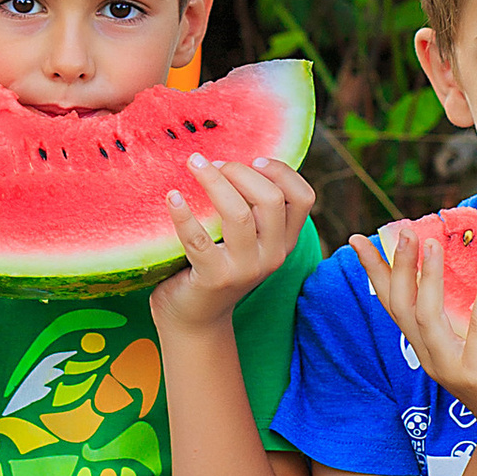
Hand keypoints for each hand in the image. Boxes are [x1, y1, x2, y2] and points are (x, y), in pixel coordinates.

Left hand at [151, 156, 314, 337]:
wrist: (194, 319)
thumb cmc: (215, 265)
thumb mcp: (245, 240)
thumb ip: (251, 208)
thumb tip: (233, 156)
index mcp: (284, 242)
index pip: (303, 198)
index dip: (282, 171)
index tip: (253, 159)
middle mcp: (272, 256)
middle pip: (271, 199)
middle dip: (239, 171)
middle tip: (211, 162)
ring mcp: (245, 269)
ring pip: (239, 214)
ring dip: (214, 181)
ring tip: (194, 164)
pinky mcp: (214, 278)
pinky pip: (198, 240)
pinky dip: (184, 214)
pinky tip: (173, 197)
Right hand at [352, 225, 476, 470]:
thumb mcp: (473, 347)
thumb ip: (464, 320)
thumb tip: (470, 269)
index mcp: (426, 349)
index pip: (393, 305)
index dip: (375, 272)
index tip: (358, 239)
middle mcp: (431, 358)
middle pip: (403, 306)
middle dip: (399, 266)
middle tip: (404, 230)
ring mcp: (453, 368)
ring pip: (427, 316)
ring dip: (427, 276)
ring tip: (432, 242)